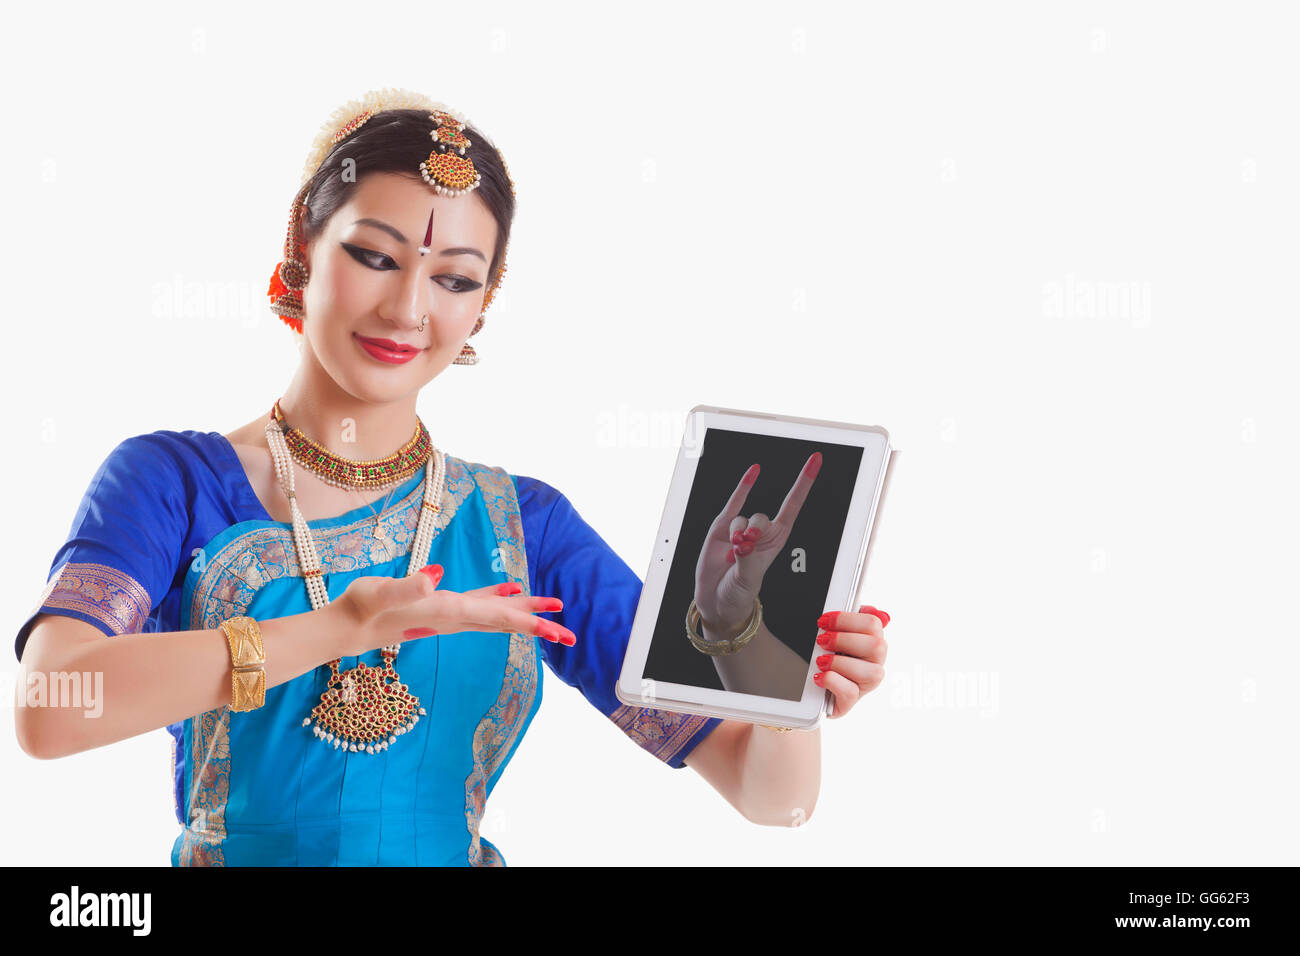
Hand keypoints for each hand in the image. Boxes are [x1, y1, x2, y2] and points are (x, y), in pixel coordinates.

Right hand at [332, 564, 576, 656]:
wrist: (347, 627)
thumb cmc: (361, 608)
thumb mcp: (380, 593)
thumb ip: (407, 587)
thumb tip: (436, 576)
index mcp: (448, 612)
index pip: (496, 618)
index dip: (528, 621)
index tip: (556, 627)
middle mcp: (455, 617)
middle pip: (506, 623)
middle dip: (539, 626)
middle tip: (572, 633)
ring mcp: (451, 614)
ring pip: (498, 615)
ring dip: (527, 613)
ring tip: (555, 608)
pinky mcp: (442, 607)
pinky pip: (480, 604)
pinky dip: (500, 598)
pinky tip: (513, 589)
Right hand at [693, 452, 822, 638]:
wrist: (717, 601)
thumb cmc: (738, 593)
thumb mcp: (747, 579)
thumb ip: (747, 558)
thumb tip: (743, 541)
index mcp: (776, 541)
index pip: (792, 507)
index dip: (803, 484)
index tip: (815, 461)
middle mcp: (761, 532)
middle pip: (762, 516)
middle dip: (753, 530)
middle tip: (744, 547)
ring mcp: (741, 529)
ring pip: (742, 518)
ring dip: (738, 533)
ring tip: (732, 553)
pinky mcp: (721, 528)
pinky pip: (733, 504)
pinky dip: (743, 487)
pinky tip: (755, 471)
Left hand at [813, 604, 888, 717]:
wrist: (807, 688)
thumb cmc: (826, 657)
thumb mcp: (834, 633)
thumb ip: (851, 620)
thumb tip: (872, 609)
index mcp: (872, 641)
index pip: (874, 623)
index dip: (847, 619)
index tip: (824, 620)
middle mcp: (874, 663)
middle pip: (876, 646)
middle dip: (844, 640)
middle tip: (822, 640)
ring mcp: (865, 685)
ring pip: (871, 672)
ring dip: (839, 662)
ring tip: (820, 660)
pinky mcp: (850, 702)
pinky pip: (850, 693)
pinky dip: (832, 681)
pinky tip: (819, 676)